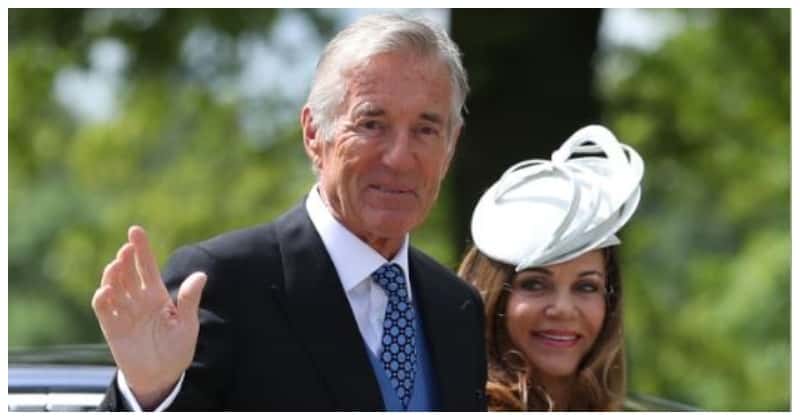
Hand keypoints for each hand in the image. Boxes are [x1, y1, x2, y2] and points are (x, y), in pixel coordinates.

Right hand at [92, 226, 206, 408]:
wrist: (162, 375)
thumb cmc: (177, 348)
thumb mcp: (187, 323)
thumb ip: (189, 299)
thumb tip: (201, 274)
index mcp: (157, 295)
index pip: (147, 267)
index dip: (142, 249)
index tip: (135, 231)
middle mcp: (138, 300)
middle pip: (129, 273)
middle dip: (126, 259)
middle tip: (127, 247)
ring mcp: (124, 312)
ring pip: (114, 287)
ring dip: (113, 275)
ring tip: (116, 265)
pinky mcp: (112, 327)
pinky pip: (104, 310)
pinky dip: (102, 299)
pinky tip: (106, 290)